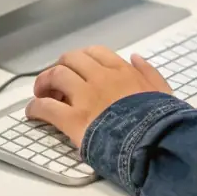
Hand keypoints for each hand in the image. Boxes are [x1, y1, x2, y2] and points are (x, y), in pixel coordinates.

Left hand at [26, 45, 171, 148]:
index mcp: (122, 71)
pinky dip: (35, 107)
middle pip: (70, 59)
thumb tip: (136, 58)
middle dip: (60, 67)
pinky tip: (33, 112)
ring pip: (56, 76)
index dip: (82, 60)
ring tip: (41, 93)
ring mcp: (86, 97)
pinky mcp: (74, 120)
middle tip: (56, 82)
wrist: (155, 142)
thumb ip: (149, 72)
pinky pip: (47, 107)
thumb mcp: (163, 91)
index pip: (94, 53)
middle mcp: (101, 78)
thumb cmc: (160, 120)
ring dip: (44, 82)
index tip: (79, 70)